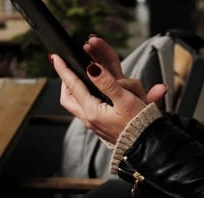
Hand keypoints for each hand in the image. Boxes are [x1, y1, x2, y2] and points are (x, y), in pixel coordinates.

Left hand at [52, 35, 166, 142]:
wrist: (147, 146)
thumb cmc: (140, 124)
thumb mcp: (126, 100)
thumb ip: (108, 83)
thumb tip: (92, 69)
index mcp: (93, 111)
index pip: (73, 85)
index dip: (64, 69)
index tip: (56, 57)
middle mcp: (90, 118)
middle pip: (69, 97)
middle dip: (66, 82)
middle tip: (68, 69)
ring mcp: (95, 123)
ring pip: (79, 102)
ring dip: (79, 88)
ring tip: (86, 77)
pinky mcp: (102, 125)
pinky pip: (90, 107)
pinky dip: (91, 96)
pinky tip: (102, 91)